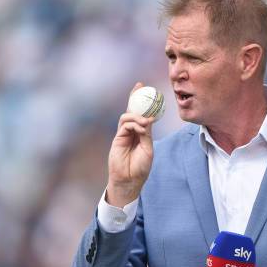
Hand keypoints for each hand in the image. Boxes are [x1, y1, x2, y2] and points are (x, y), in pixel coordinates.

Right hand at [106, 82, 154, 206]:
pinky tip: (141, 128)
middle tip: (140, 86)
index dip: (143, 102)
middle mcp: (131, 131)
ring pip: (127, 116)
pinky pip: (124, 125)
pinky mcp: (117, 139)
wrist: (129, 180)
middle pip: (131, 110)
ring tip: (146, 122)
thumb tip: (148, 120)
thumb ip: (146, 134)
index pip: (142, 114)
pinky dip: (134, 124)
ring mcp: (123, 134)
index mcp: (140, 133)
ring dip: (138, 116)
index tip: (149, 90)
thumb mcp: (148, 149)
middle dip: (135, 97)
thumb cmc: (140, 168)